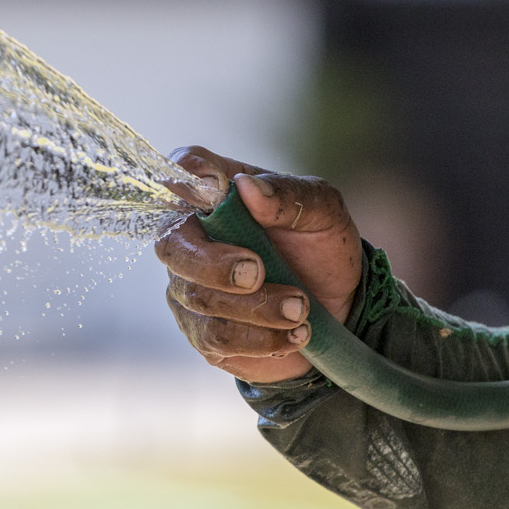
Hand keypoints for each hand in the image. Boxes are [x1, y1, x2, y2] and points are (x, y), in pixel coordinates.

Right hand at [157, 146, 361, 383]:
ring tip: (301, 309)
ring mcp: (191, 286)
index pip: (184, 169)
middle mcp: (192, 237)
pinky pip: (217, 338)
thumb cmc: (319, 247)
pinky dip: (261, 338)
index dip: (186, 174)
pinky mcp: (202, 331)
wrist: (336, 307)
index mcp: (218, 194)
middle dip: (215, 265)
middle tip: (259, 272)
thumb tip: (248, 188)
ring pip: (199, 299)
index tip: (213, 185)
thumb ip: (289, 195)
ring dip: (257, 307)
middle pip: (171, 245)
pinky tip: (292, 333)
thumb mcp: (323, 212)